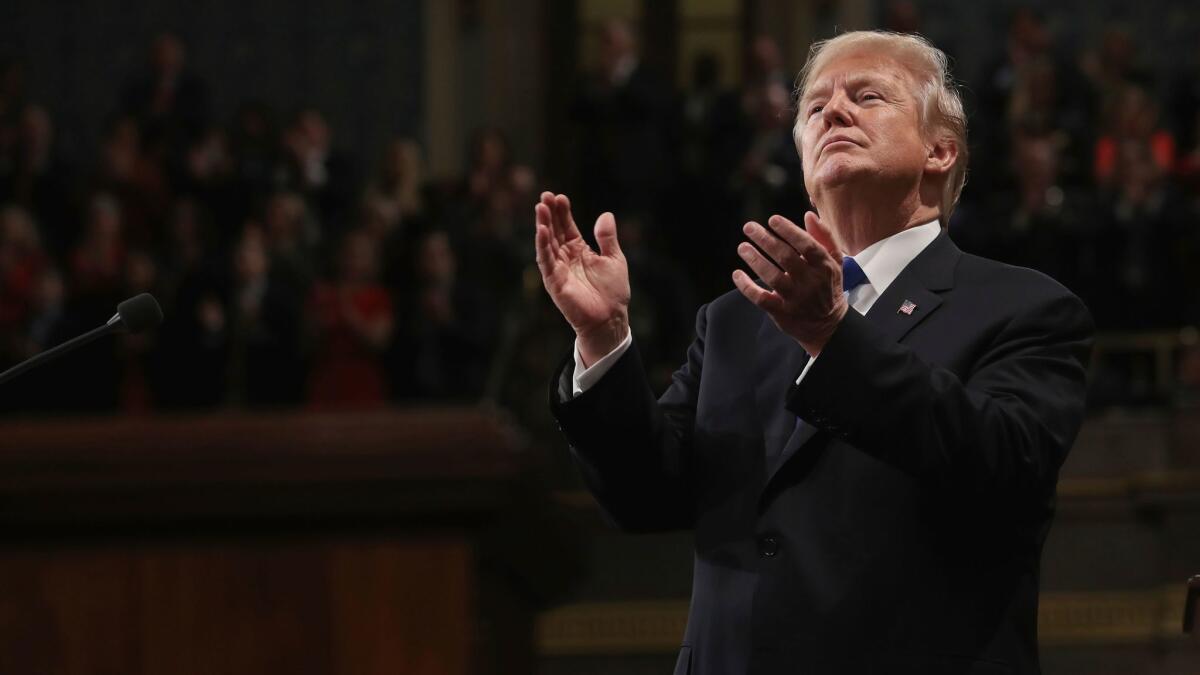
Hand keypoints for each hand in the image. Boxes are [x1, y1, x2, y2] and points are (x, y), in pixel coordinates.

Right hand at [534, 192, 629, 365]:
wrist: (611, 318)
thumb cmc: (613, 292)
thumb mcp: (614, 258)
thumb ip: (607, 238)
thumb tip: (606, 214)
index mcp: (579, 251)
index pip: (567, 227)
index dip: (563, 212)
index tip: (560, 197)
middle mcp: (566, 258)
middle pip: (555, 231)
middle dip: (549, 214)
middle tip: (545, 196)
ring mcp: (558, 269)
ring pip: (547, 243)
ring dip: (543, 225)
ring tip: (541, 207)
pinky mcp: (554, 281)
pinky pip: (546, 261)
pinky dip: (542, 246)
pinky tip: (541, 230)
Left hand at [731, 212, 846, 355]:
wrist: (829, 326)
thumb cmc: (828, 286)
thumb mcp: (834, 261)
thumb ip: (824, 237)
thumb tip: (808, 215)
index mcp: (824, 266)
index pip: (807, 245)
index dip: (789, 230)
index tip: (772, 219)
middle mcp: (810, 282)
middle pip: (786, 257)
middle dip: (765, 240)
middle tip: (749, 227)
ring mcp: (796, 299)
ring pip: (772, 277)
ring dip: (755, 260)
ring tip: (742, 247)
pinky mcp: (782, 312)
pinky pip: (761, 299)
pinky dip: (747, 286)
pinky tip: (737, 274)